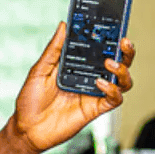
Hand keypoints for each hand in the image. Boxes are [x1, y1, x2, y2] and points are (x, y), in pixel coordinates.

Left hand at [10, 30, 134, 153]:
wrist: (27, 128)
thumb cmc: (30, 100)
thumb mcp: (40, 70)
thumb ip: (54, 49)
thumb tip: (63, 25)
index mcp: (78, 66)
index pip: (101, 49)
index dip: (110, 39)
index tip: (114, 26)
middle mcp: (90, 78)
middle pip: (119, 63)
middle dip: (126, 52)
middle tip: (123, 42)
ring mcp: (94, 93)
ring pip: (123, 81)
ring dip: (122, 70)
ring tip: (110, 63)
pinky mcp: (95, 108)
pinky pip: (114, 99)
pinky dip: (112, 90)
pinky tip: (99, 83)